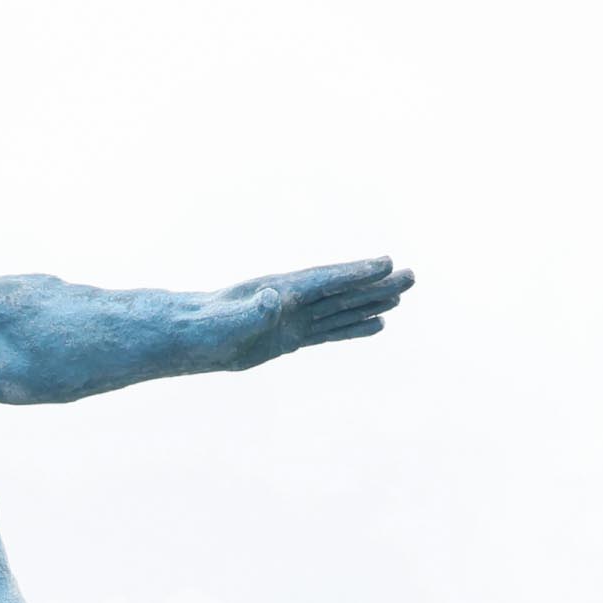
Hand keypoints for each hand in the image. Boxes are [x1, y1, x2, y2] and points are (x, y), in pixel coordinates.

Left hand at [208, 258, 413, 369]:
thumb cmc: (205, 328)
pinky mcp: (289, 337)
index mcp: (281, 291)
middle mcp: (292, 300)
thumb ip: (252, 309)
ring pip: (341, 309)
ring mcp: (293, 318)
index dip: (356, 273)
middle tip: (412, 276)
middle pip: (342, 290)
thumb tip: (273, 297)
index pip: (326, 280)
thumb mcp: (227, 321)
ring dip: (371, 302)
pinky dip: (354, 328)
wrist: (190, 338)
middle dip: (377, 284)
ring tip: (403, 296)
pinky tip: (377, 324)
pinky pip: (329, 331)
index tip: (387, 263)